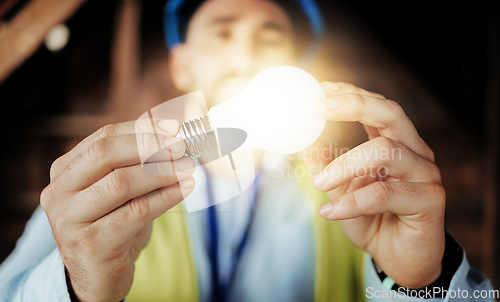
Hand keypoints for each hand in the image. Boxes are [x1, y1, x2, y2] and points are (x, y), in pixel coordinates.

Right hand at [40, 119, 194, 301]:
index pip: (103, 138)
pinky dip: (165, 197)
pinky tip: (185, 189)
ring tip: (188, 167)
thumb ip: (134, 157)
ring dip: (161, 172)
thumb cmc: (113, 222)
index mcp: (63, 171)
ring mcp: (70, 220)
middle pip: (105, 155)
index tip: (174, 128)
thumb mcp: (119, 188)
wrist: (98, 274)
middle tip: (181, 146)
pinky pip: (136, 213)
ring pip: (121, 183)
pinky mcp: (90, 244)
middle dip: (149, 146)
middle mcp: (58, 193)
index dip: (141, 130)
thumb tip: (165, 122)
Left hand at [306, 82, 444, 287]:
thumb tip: (300, 140)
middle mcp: (415, 153)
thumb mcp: (340, 189)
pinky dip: (351, 201)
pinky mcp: (430, 201)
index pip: (378, 108)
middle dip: (355, 105)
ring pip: (386, 150)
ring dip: (345, 164)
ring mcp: (426, 174)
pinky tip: (329, 211)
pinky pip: (385, 194)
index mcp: (396, 144)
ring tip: (319, 182)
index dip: (352, 95)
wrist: (398, 260)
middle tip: (321, 108)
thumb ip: (325, 164)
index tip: (322, 89)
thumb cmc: (372, 220)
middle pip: (391, 114)